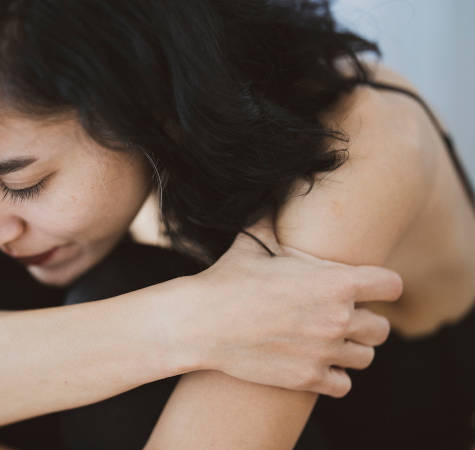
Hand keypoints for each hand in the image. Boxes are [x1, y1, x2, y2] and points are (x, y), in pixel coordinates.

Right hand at [184, 224, 401, 397]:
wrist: (200, 323)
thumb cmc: (226, 279)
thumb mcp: (253, 242)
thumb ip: (274, 218)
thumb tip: (278, 183)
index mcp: (335, 282)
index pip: (391, 285)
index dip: (381, 285)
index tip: (367, 288)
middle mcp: (338, 318)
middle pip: (382, 328)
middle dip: (365, 322)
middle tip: (340, 317)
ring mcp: (324, 352)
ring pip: (365, 357)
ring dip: (351, 349)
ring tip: (329, 342)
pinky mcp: (308, 378)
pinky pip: (344, 385)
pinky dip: (334, 377)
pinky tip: (316, 364)